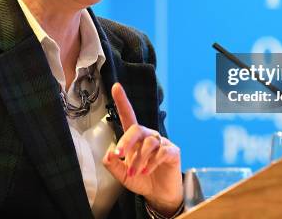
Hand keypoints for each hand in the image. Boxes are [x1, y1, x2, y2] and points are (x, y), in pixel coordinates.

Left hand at [103, 82, 182, 215]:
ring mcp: (162, 142)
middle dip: (126, 142)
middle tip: (119, 156)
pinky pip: (162, 151)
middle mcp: (149, 136)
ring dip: (139, 159)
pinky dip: (152, 162)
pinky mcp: (172, 151)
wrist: (158, 194)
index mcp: (135, 138)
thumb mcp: (122, 175)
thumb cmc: (141, 179)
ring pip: (148, 143)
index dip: (122, 101)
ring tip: (136, 172)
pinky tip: (147, 170)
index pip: (128, 116)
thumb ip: (113, 165)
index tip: (116, 86)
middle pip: (137, 129)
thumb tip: (109, 154)